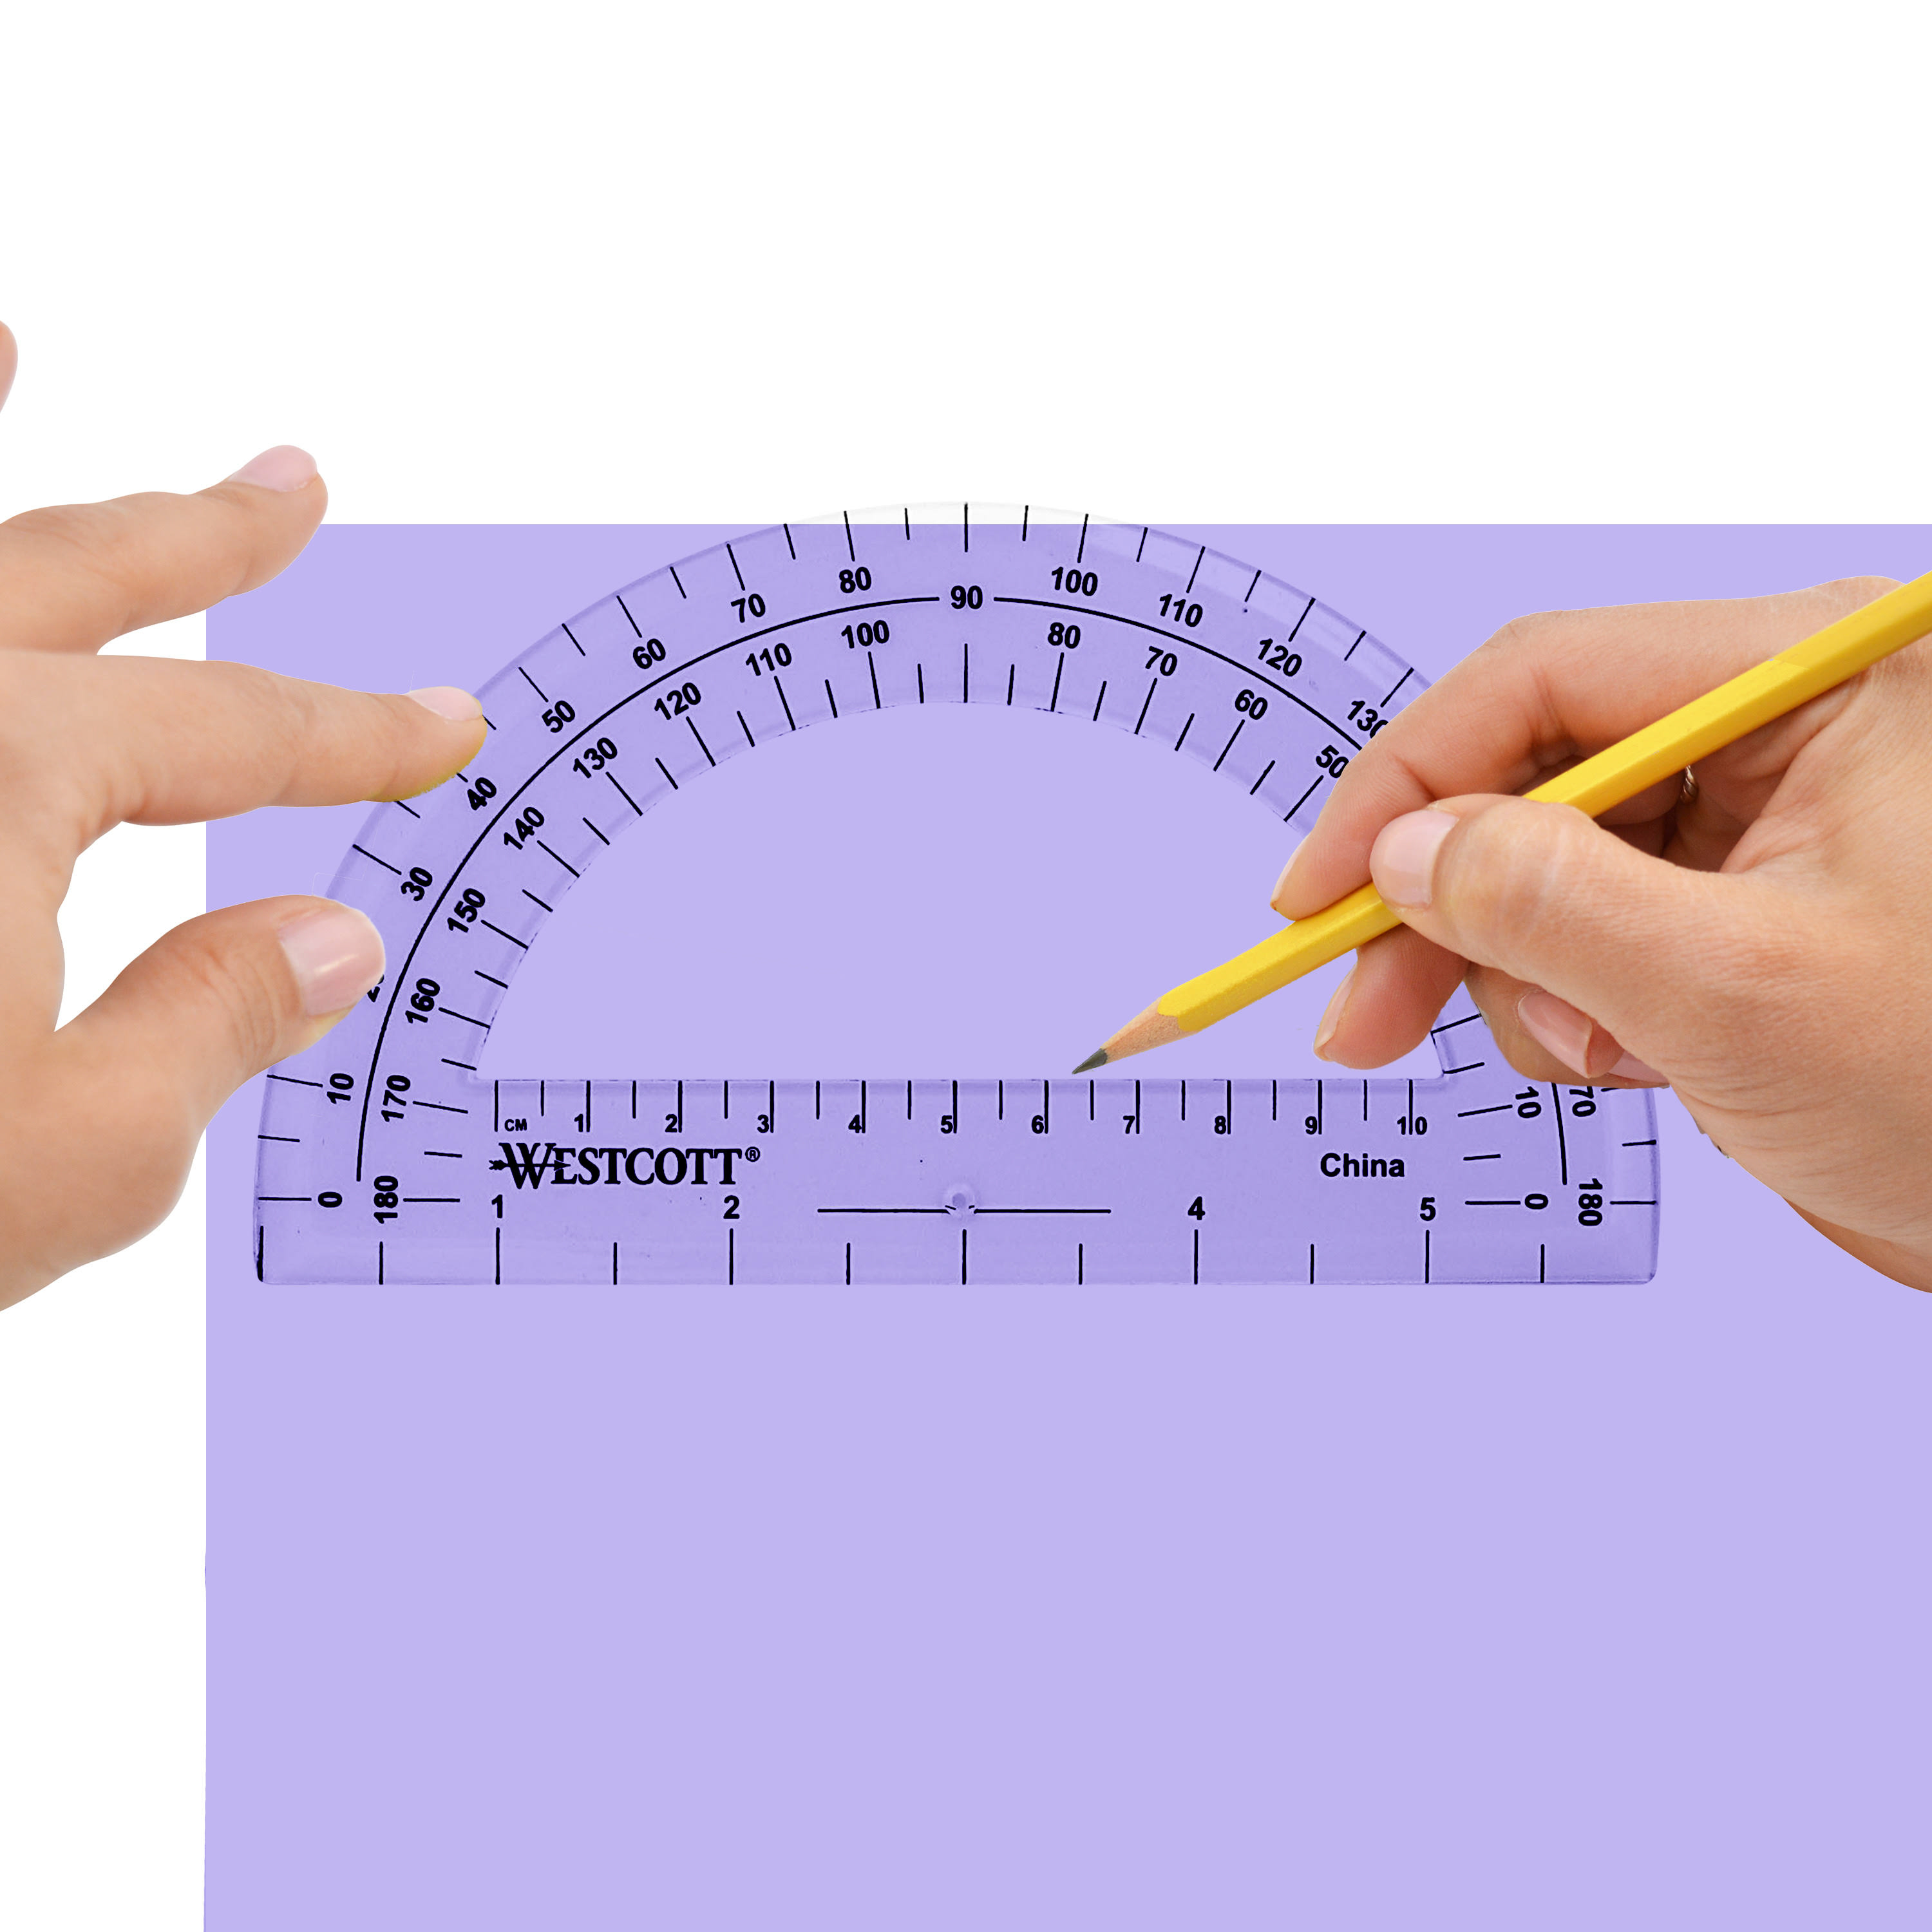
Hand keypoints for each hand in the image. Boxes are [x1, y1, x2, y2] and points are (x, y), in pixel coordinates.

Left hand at [0, 323, 485, 1306]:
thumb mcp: (60, 1162)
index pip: (238, 736)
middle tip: (286, 492)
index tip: (441, 723)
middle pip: (81, 576)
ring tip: (14, 347)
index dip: (360, 734)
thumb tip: (332, 938)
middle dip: (207, 538)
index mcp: (2, 772)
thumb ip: (214, 1023)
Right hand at [1271, 575, 1931, 1292]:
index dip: (1405, 786)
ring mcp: (1763, 817)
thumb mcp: (1738, 994)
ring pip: (1549, 862)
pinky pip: (1596, 928)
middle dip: (1450, 907)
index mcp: (1809, 681)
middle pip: (1532, 776)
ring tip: (1608, 1059)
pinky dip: (1578, 1005)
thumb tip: (1402, 856)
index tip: (1315, 900)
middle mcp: (1780, 724)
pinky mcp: (1745, 903)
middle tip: (1365, 1023)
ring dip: (1531, 977)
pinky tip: (1638, 1060)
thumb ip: (1549, 903)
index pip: (1543, 681)